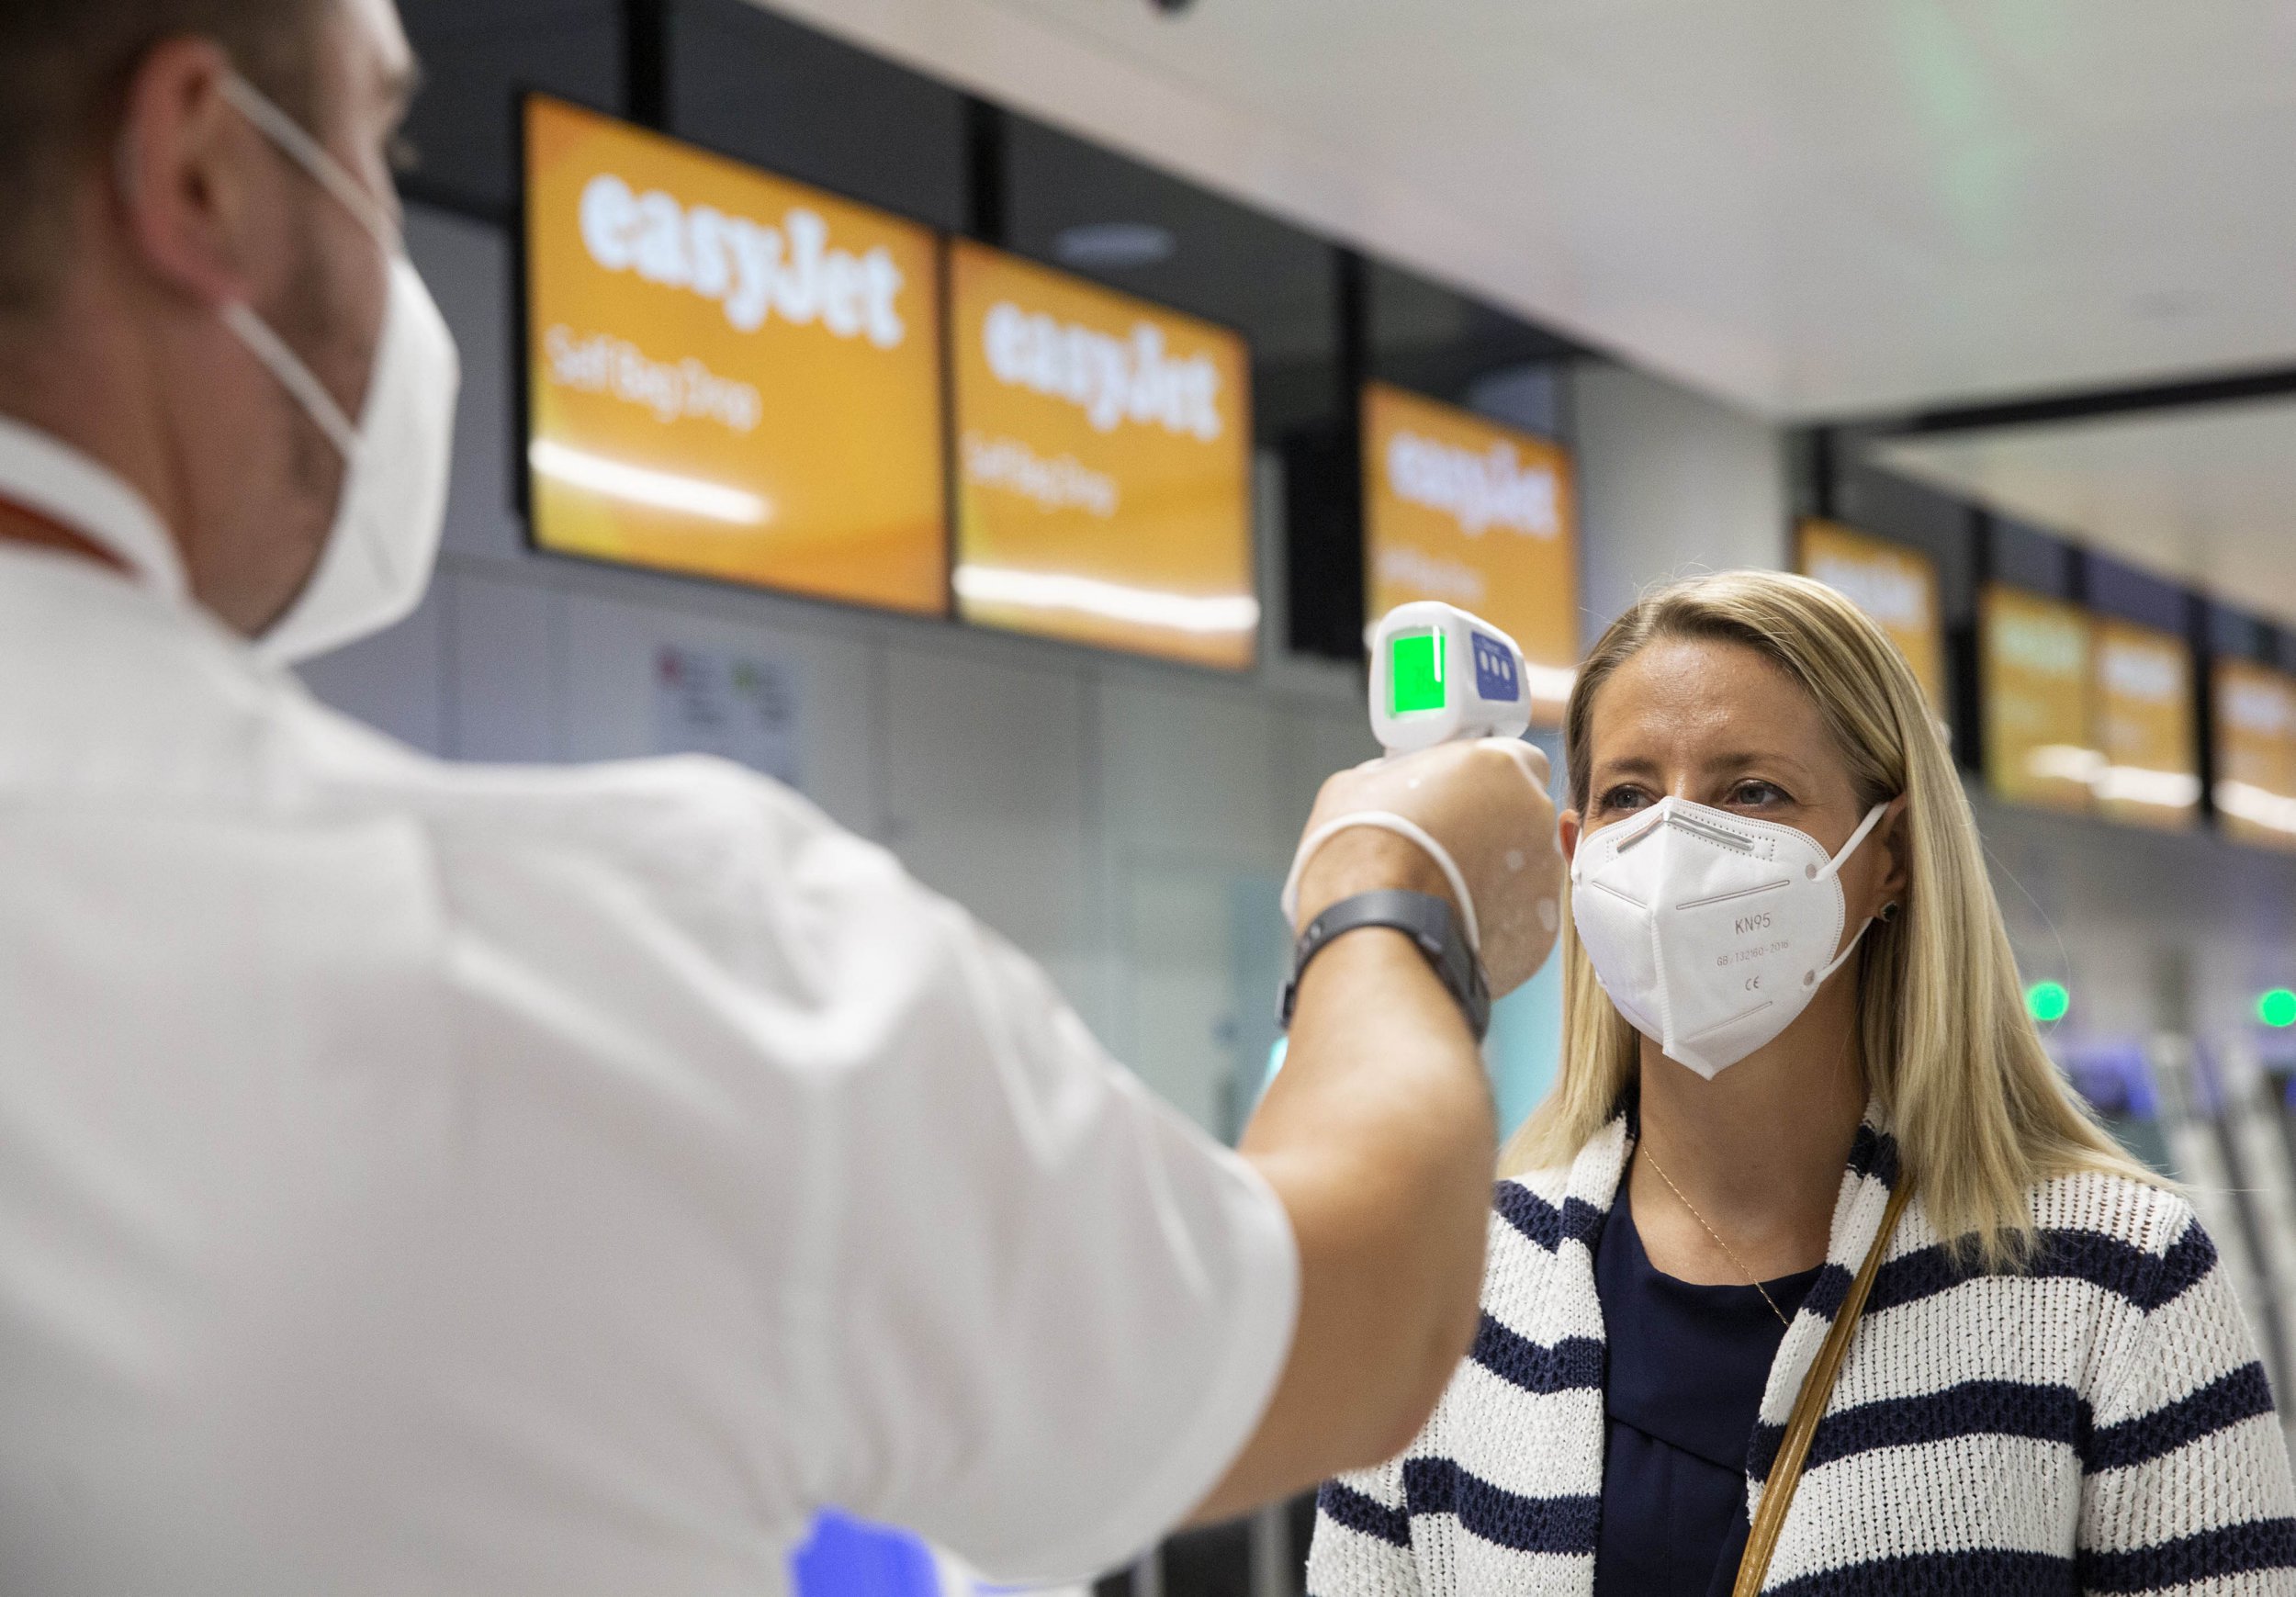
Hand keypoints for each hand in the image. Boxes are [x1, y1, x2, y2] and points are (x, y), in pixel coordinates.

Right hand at [1292, 739, 1562, 996]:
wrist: (1373, 934)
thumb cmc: (1361, 853)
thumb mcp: (1361, 784)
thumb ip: (1401, 777)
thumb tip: (1398, 788)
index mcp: (1499, 765)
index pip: (1518, 758)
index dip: (1490, 778)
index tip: (1463, 794)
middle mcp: (1535, 815)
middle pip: (1524, 814)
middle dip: (1493, 826)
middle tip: (1447, 844)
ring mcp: (1544, 875)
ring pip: (1525, 868)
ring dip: (1494, 874)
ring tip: (1441, 890)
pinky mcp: (1540, 929)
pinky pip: (1519, 916)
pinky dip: (1493, 918)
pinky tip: (1451, 922)